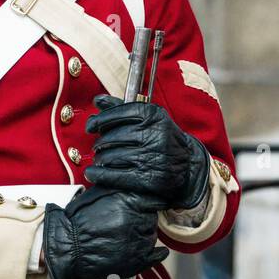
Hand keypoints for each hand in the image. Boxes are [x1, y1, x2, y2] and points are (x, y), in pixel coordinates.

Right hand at [41, 186, 168, 278]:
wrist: (66, 247)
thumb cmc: (78, 221)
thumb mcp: (99, 193)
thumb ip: (119, 187)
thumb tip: (134, 182)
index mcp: (129, 201)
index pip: (153, 200)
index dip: (148, 204)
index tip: (148, 206)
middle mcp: (136, 220)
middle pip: (151, 218)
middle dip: (143, 219)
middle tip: (127, 223)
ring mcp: (137, 241)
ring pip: (151, 236)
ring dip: (144, 235)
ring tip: (125, 237)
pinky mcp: (135, 261)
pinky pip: (155, 256)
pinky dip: (157, 254)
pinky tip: (157, 253)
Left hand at [85, 95, 209, 209]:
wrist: (187, 163)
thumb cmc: (161, 136)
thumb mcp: (149, 117)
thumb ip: (122, 108)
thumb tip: (97, 100)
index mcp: (153, 114)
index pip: (117, 113)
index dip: (99, 120)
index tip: (90, 126)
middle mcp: (153, 133)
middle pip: (112, 136)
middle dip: (100, 143)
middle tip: (98, 147)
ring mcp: (151, 156)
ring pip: (112, 156)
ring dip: (100, 159)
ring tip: (100, 159)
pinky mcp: (148, 178)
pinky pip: (115, 175)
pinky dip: (100, 175)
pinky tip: (92, 173)